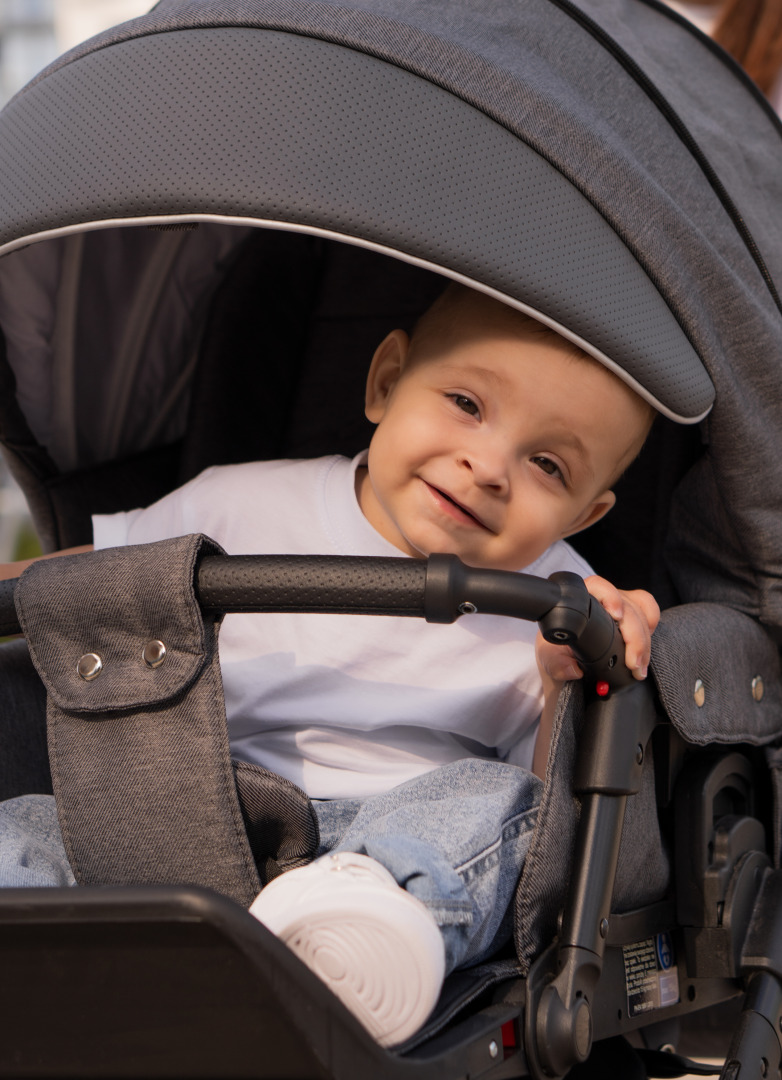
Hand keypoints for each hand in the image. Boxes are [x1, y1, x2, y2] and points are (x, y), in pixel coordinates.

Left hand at [535, 575, 659, 685]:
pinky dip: (651, 626)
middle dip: (636, 638)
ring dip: (645, 642)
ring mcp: (620, 604)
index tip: (616, 616)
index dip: (611, 598)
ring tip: (639, 666)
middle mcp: (603, 599)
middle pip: (628, 607)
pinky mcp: (632, 614)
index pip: (598, 586)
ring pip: (642, 612)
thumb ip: (557, 663)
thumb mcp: (549, 656)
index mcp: (580, 600)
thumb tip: (574, 670)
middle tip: (633, 664)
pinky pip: (649, 611)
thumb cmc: (556, 649)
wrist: (564, 656)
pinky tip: (646, 646)